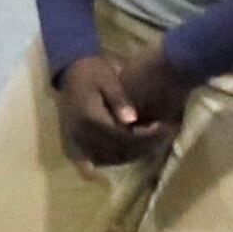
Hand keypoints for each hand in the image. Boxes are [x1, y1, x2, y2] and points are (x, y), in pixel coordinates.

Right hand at [52, 54, 173, 165]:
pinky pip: (97, 159)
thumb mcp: (108, 79)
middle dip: (142, 147)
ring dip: (131, 155)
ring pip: (108, 158)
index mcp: (88, 117)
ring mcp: (75, 141)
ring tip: (151, 143)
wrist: (70, 73)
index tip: (163, 128)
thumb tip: (132, 120)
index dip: (144, 136)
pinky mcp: (75, 144)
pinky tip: (131, 148)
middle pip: (116, 150)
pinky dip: (116, 158)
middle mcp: (80, 133)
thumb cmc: (93, 72)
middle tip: (162, 137)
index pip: (121, 136)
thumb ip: (119, 100)